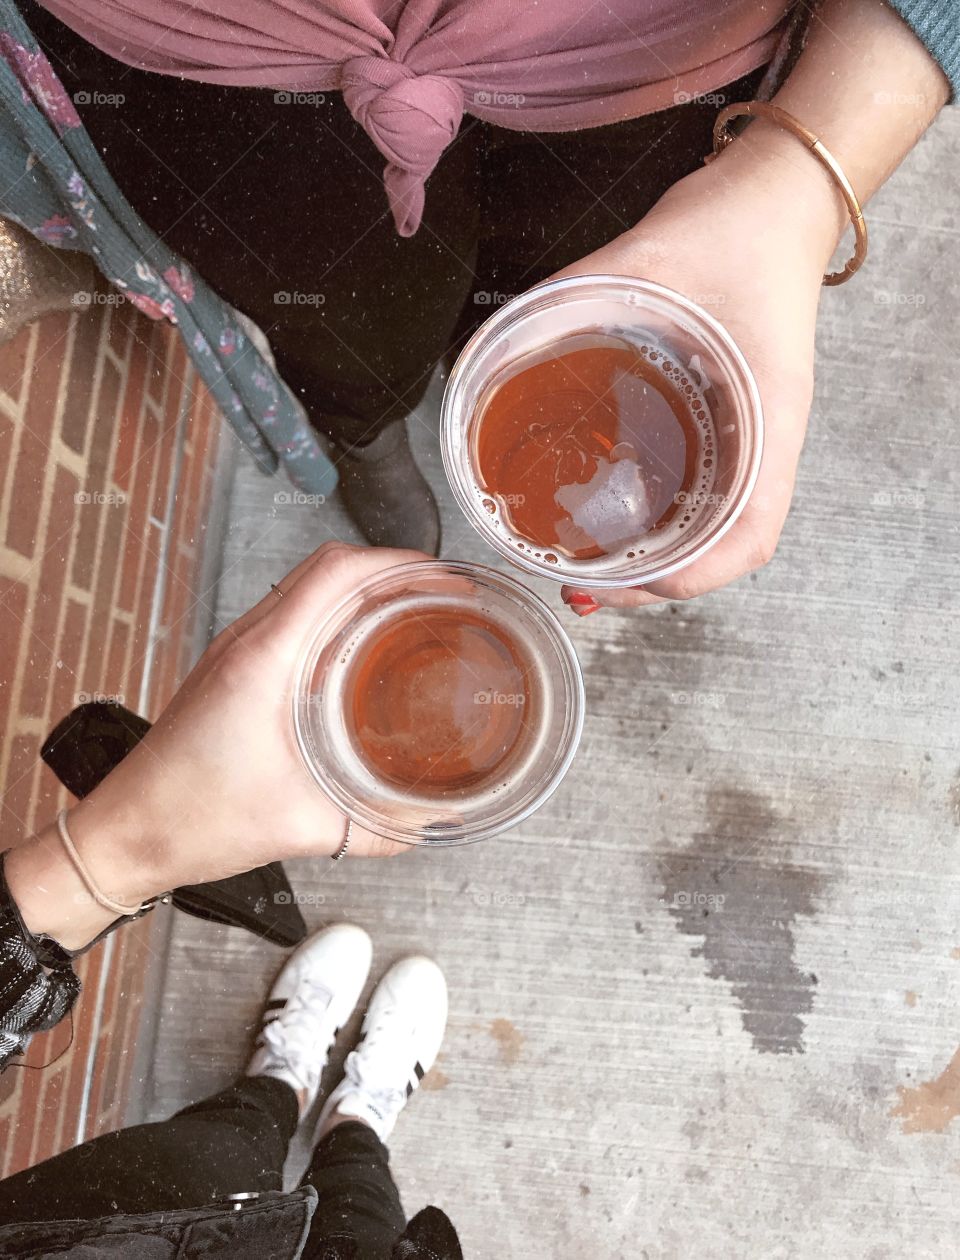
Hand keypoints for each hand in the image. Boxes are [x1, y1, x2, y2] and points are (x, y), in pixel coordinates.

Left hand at [7, 543, 427, 947]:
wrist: (126, 831)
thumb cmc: (191, 818)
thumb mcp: (302, 826)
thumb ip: (376, 829)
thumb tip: (427, 823)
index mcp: (264, 659)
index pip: (337, 572)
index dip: (397, 563)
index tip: (441, 577)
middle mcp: (247, 642)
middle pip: (326, 567)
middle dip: (389, 569)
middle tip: (439, 594)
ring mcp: (235, 651)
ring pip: (306, 588)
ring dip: (360, 589)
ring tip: (410, 614)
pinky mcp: (230, 669)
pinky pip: (290, 618)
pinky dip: (333, 616)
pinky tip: (362, 654)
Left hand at [554, 123, 843, 609]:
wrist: (775, 199)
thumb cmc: (733, 231)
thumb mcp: (645, 265)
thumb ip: (569, 303)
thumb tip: (495, 347)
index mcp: (765, 417)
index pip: (751, 535)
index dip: (692, 577)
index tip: (627, 585)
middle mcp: (763, 438)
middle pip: (727, 547)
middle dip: (654, 584)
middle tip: (584, 591)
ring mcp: (751, 433)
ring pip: (716, 527)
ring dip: (657, 561)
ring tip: (590, 572)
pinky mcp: (732, 419)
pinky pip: (707, 489)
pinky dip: (663, 519)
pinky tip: (614, 518)